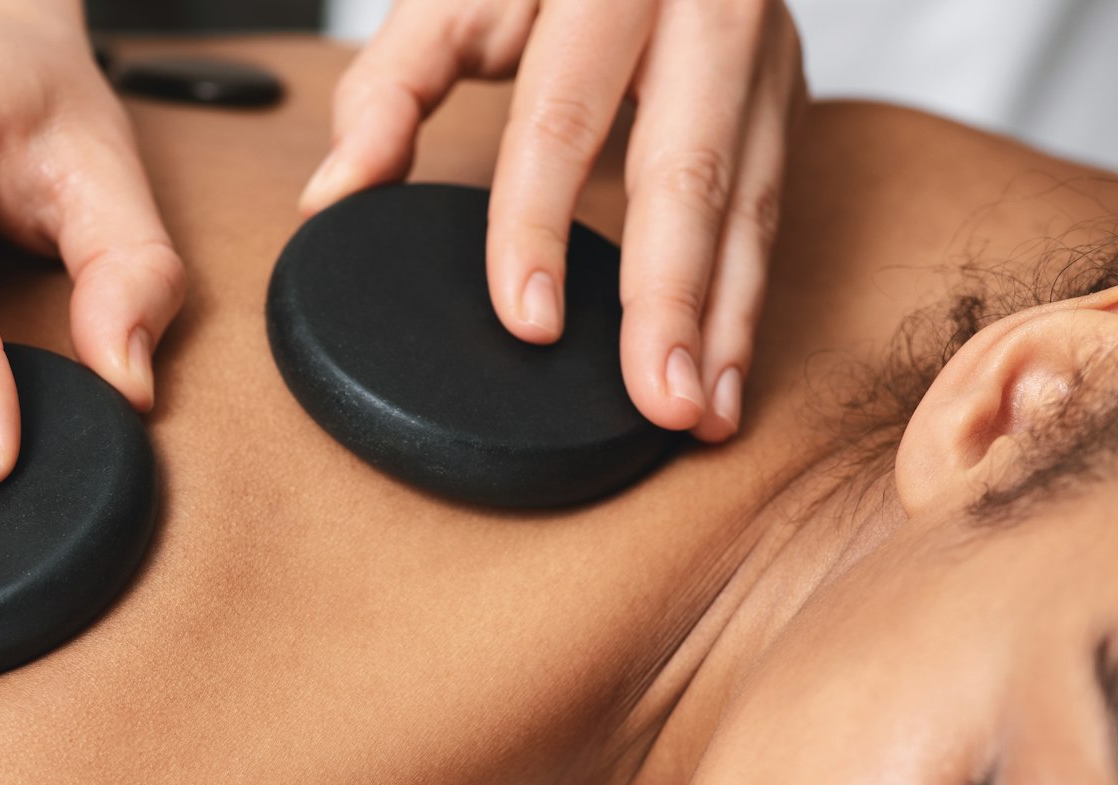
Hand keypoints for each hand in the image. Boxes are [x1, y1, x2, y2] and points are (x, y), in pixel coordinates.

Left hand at [300, 0, 804, 443]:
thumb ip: (391, 88)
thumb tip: (336, 195)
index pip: (561, 118)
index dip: (540, 224)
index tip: (526, 321)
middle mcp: (702, 9)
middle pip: (684, 172)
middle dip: (670, 299)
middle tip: (658, 399)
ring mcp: (757, 53)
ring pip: (748, 200)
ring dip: (725, 320)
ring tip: (700, 411)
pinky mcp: (782, 92)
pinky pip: (769, 207)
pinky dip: (747, 298)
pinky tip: (727, 370)